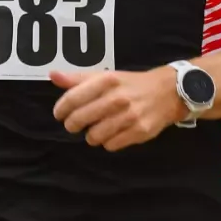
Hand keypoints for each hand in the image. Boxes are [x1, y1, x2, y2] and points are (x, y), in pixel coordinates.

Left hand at [50, 68, 184, 151]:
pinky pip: (111, 145)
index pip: (72, 99)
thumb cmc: (131, 84)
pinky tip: (112, 134)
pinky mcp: (139, 131)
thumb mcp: (106, 77)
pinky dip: (108, 142)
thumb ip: (78, 79)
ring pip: (93, 136)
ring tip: (97, 129)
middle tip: (75, 124)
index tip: (59, 114)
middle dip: (72, 125)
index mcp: (106, 81)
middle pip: (79, 120)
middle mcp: (117, 98)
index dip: (61, 110)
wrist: (168, 92)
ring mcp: (129, 116)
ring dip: (91, 136)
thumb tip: (52, 75)